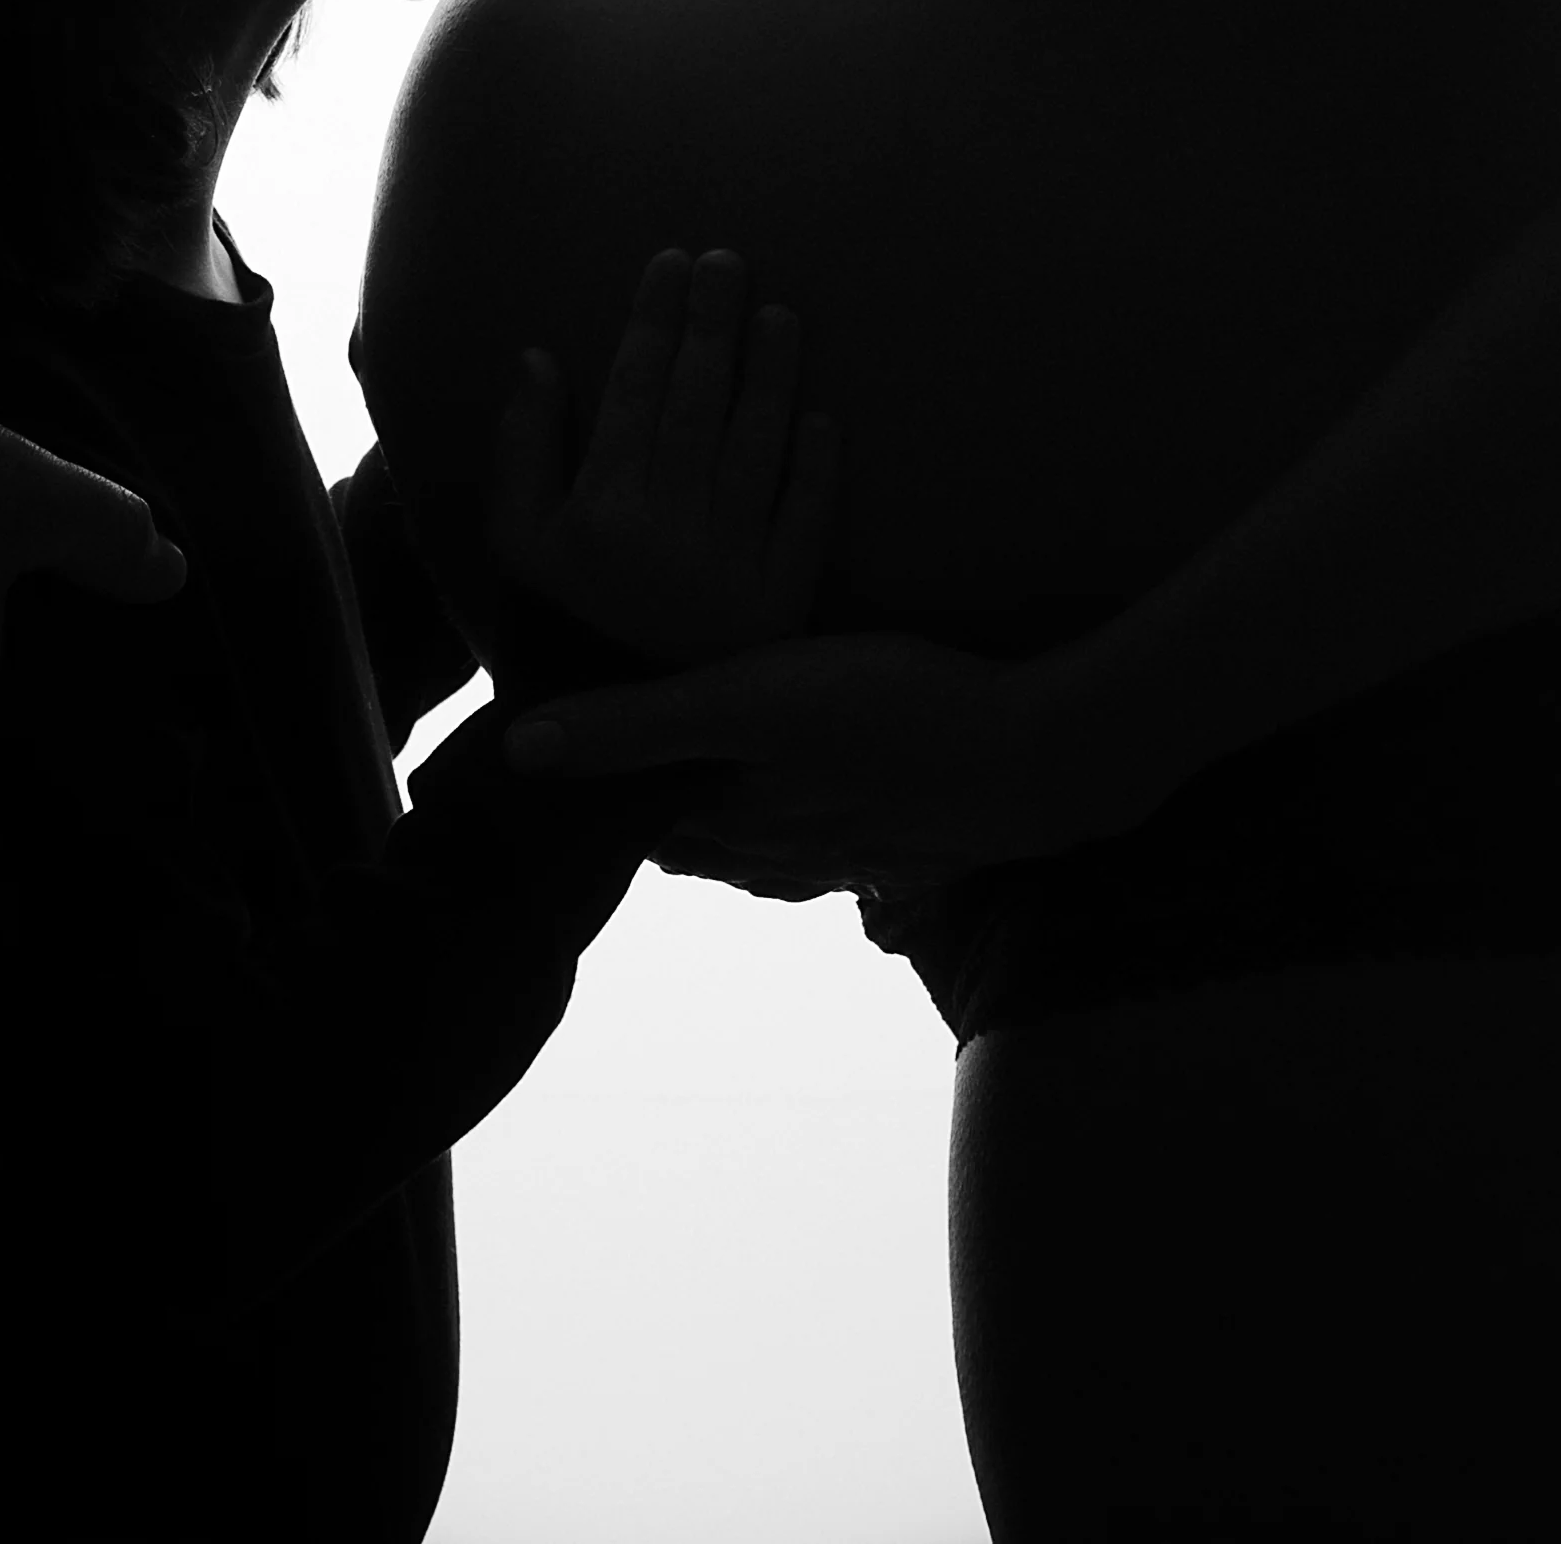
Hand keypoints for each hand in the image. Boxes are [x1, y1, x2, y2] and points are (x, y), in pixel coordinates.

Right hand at [490, 248, 839, 666]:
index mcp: (602, 506)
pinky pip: (804, 525)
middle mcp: (667, 529)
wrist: (620, 732)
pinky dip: (817, 473)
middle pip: (697, 403)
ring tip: (780, 314)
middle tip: (729, 259)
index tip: (670, 261)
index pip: (633, 389)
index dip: (653, 319)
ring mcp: (729, 568)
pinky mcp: (779, 605)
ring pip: (756, 450)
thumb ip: (521, 446)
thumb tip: (535, 355)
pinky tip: (824, 421)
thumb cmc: (565, 616)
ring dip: (770, 378)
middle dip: (712, 323)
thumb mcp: (519, 541)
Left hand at [505, 624, 1166, 892]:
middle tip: (615, 770)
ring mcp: (850, 859)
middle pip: (692, 843)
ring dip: (725, 820)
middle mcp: (782, 859)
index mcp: (732, 826)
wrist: (1038, 760)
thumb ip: (639, 724)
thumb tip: (523, 750)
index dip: (594, 803)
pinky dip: (800, 827)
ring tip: (698, 784)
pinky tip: (816, 806)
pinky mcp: (907, 845)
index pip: (633, 827)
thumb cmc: (887, 715)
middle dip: (650, 811)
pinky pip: (829, 849)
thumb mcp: (748, 701)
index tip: (559, 778)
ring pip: (760, 851)